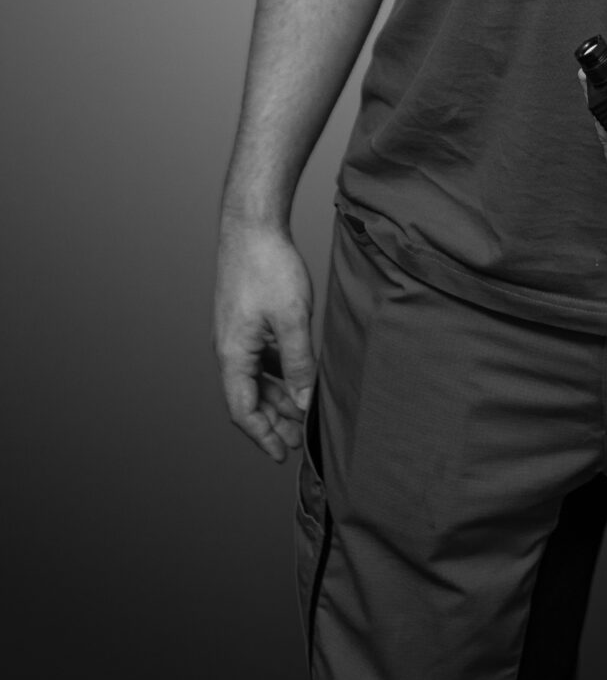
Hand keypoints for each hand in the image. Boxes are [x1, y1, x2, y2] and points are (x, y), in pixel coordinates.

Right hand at [213, 220, 314, 461]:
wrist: (252, 225)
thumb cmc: (269, 267)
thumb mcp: (293, 319)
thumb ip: (298, 364)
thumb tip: (303, 402)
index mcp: (233, 354)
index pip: (243, 410)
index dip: (263, 436)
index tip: (282, 454)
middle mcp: (229, 348)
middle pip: (249, 397)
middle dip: (274, 421)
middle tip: (299, 439)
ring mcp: (236, 334)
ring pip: (255, 377)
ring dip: (277, 397)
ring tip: (301, 412)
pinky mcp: (246, 319)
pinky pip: (259, 357)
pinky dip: (277, 372)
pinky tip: (297, 376)